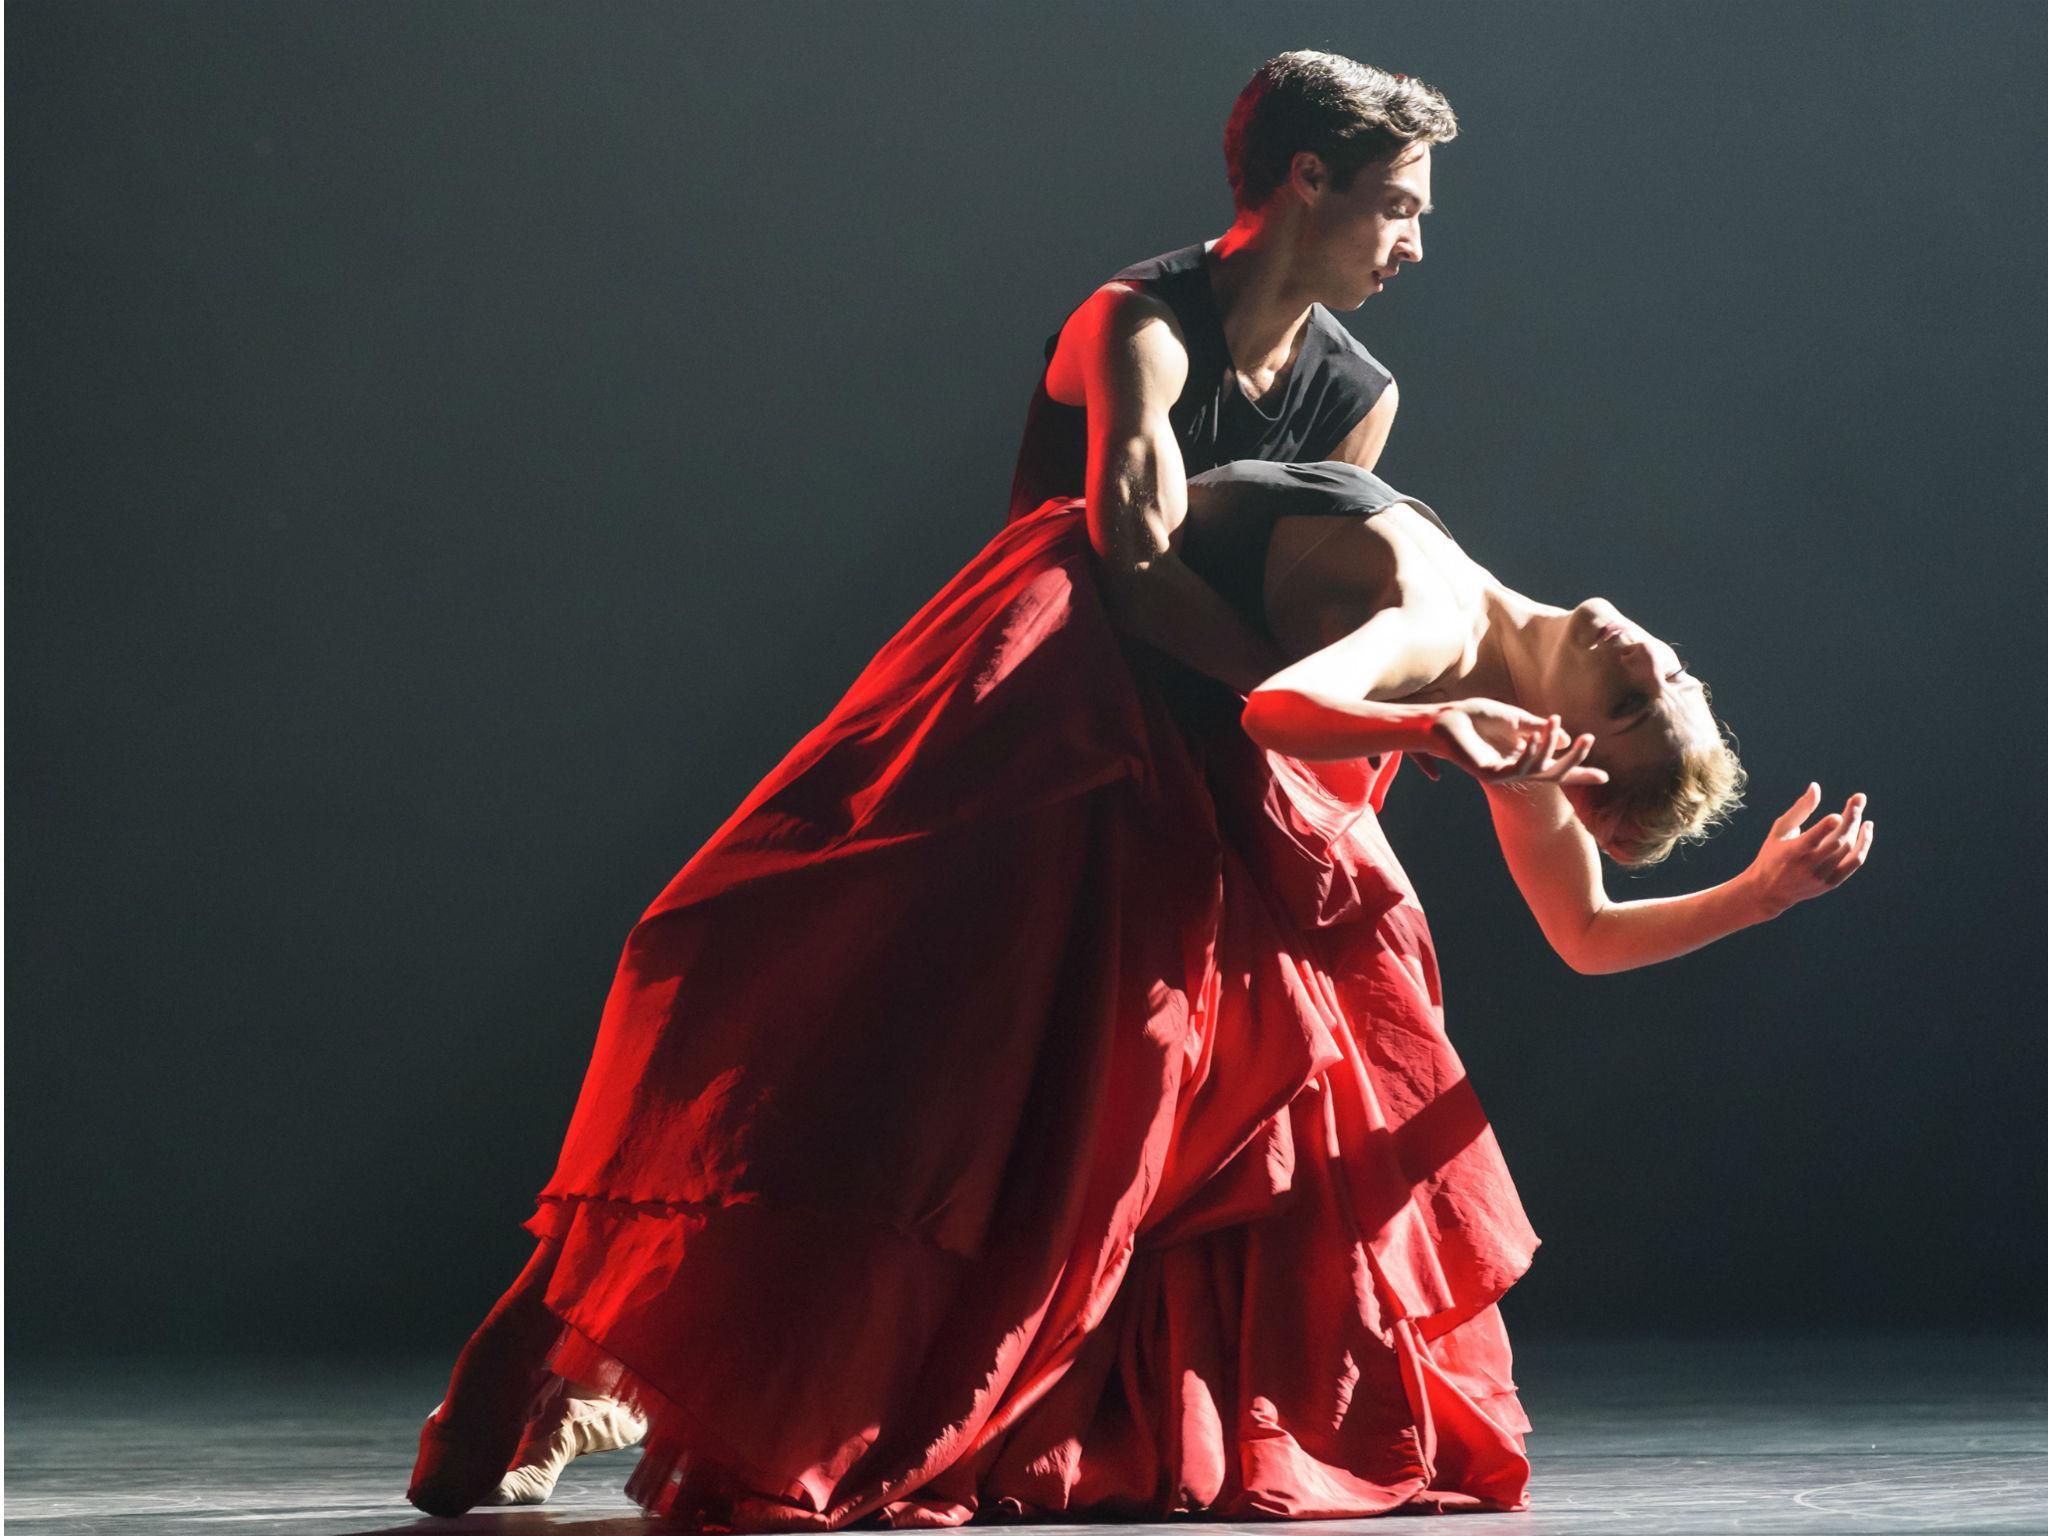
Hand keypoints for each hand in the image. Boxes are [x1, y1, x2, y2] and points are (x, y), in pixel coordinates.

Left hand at [1418, 700, 1608, 786]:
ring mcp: (1503, 775)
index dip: (1579, 772)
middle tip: (1589, 739)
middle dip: (1575, 760)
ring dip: (1550, 745)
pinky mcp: (1490, 775)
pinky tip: (1534, 736)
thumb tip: (1563, 739)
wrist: (1446, 719)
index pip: (1556, 768)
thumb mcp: (1514, 719)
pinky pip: (1520, 769)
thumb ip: (1538, 729)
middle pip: (1555, 774)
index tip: (1605, 777)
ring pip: (1541, 770)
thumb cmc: (1476, 717)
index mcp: (1522, 757)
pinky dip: (1532, 752)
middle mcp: (1515, 770)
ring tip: (1554, 722)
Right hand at [1742, 783, 1873, 916]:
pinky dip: (1863, 845)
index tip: (1837, 815)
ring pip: (1847, 850)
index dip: (1825, 828)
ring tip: (1859, 810)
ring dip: (1857, 828)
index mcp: (1791, 853)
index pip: (1811, 841)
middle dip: (1850, 818)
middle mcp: (1807, 867)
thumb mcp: (1780, 831)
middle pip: (1836, 842)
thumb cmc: (1772, 853)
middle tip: (1858, 799)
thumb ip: (1799, 810)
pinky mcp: (1830, 884)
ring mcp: (1820, 877)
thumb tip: (1816, 787)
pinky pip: (1854, 863)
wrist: (1769, 891)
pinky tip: (1866, 829)